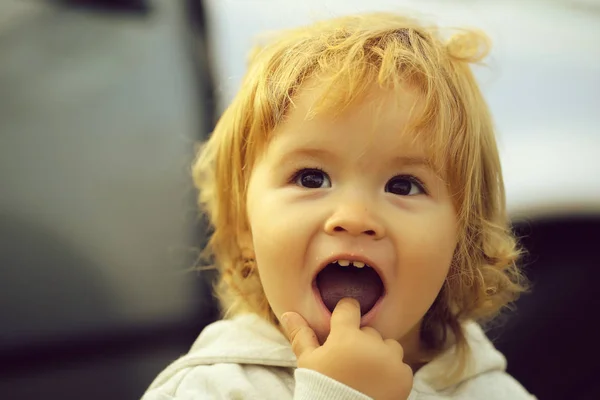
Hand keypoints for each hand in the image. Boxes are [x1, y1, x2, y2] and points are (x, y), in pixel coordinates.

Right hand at [281, 298, 412, 399]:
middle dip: (360, 341)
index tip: (341, 324)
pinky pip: (401, 366)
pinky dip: (392, 373)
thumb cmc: (321, 389)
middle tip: (348, 362)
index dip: (344, 314)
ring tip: (365, 373)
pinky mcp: (405, 377)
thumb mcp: (308, 363)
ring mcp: (391, 360)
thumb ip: (302, 335)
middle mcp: (372, 344)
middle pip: (368, 330)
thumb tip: (288, 313)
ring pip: (388, 345)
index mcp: (346, 336)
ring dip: (380, 354)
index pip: (349, 307)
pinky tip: (377, 384)